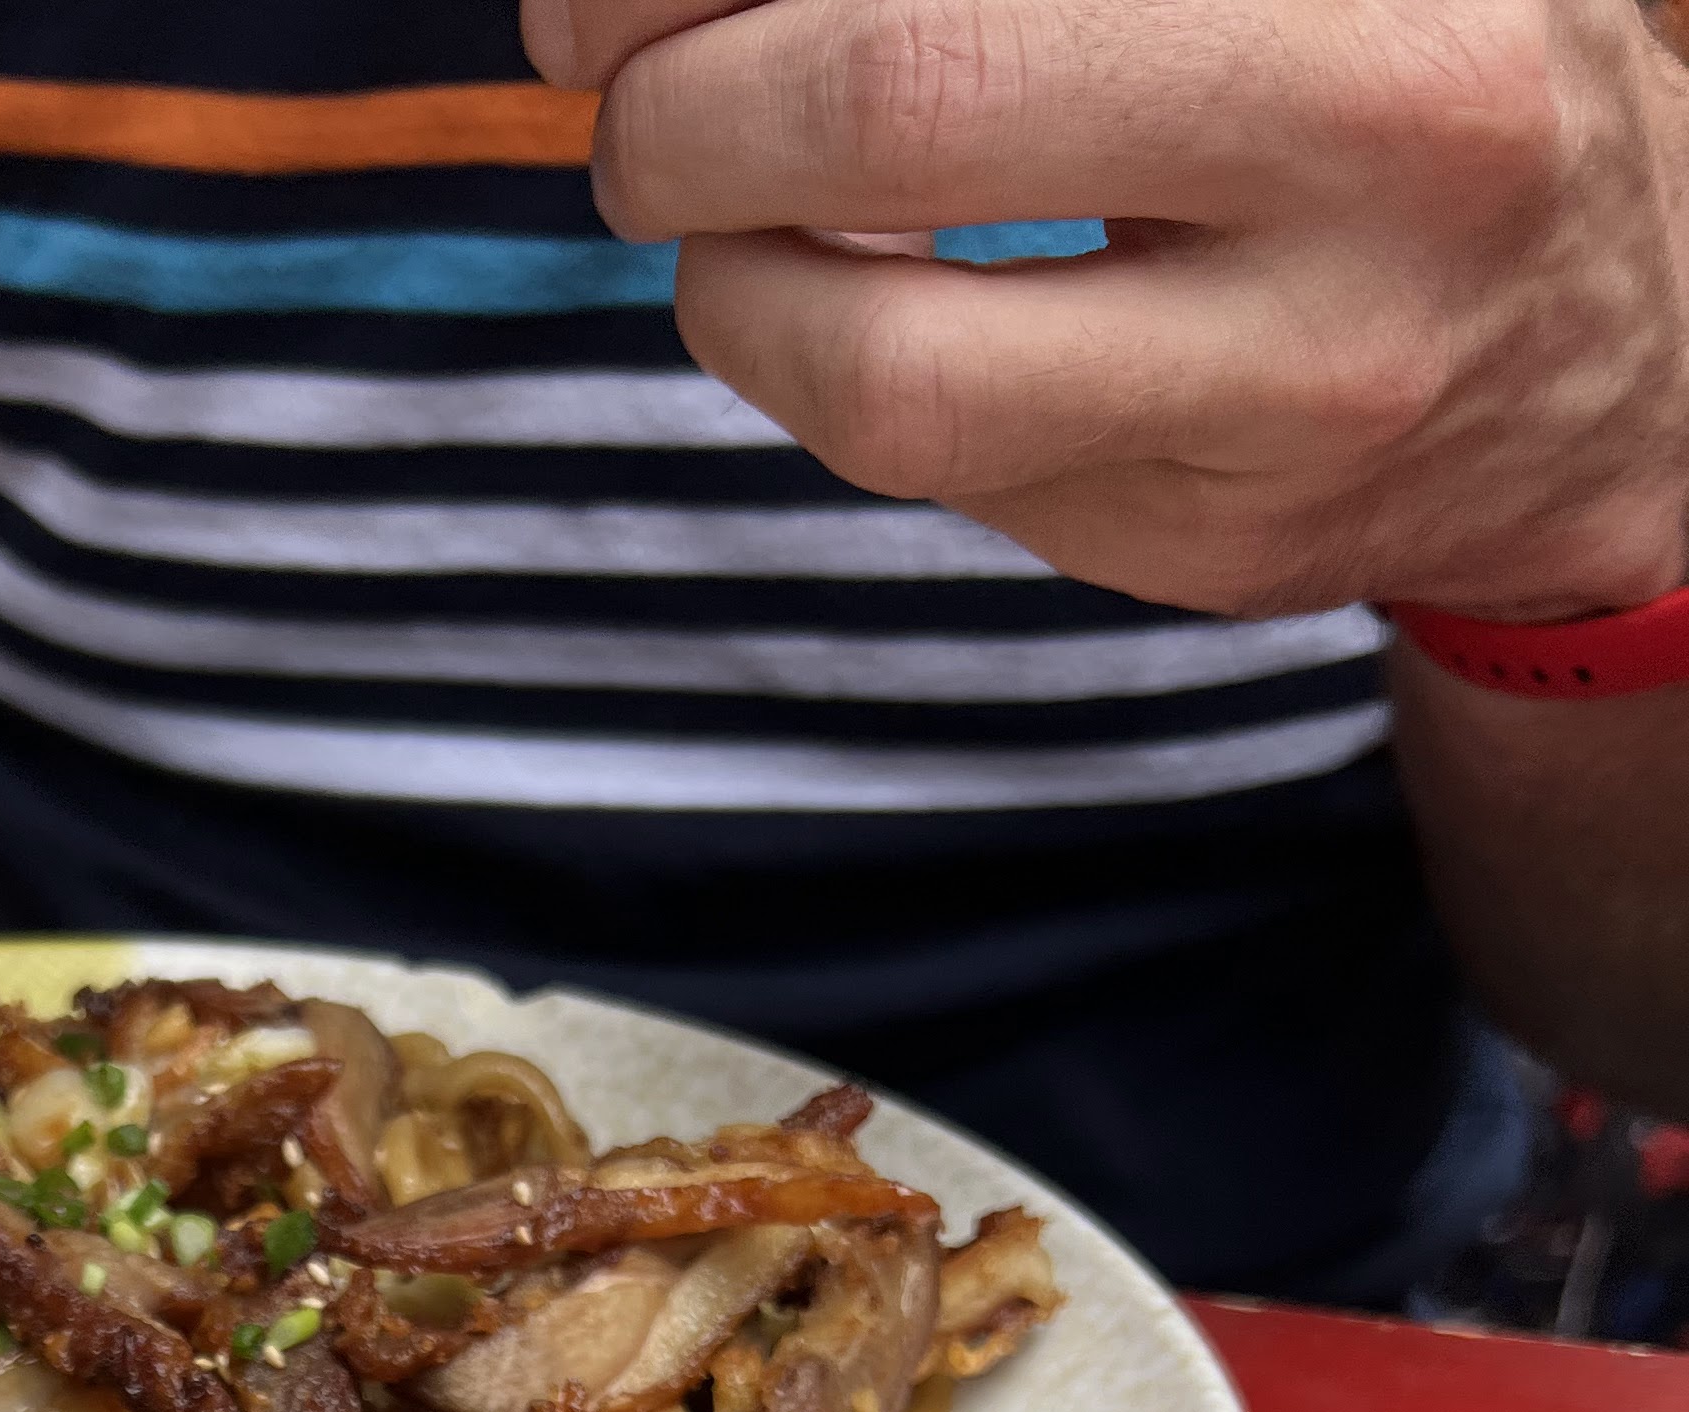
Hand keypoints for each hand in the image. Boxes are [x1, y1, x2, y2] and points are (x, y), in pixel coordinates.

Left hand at [525, 0, 1688, 620]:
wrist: (1612, 336)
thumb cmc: (1391, 64)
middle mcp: (1377, 137)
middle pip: (897, 93)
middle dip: (682, 104)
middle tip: (623, 100)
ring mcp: (1299, 385)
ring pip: (881, 364)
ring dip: (726, 280)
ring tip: (719, 213)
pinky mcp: (1213, 547)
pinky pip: (928, 473)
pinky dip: (819, 368)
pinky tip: (840, 290)